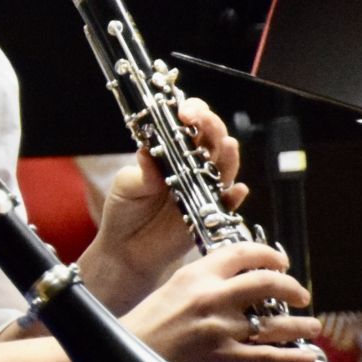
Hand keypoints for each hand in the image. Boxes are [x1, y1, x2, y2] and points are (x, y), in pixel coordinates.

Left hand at [81, 97, 244, 308]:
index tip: (184, 112)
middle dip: (211, 126)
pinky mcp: (210, 214)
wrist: (126, 250)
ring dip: (228, 155)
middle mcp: (192, 167)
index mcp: (171, 152)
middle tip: (200, 121)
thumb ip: (140, 173)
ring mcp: (203, 189)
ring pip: (225, 167)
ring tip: (227, 145)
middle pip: (213, 140)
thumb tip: (146, 153)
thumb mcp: (126, 186)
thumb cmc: (125, 211)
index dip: (193, 112)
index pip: (191, 124)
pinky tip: (236, 190)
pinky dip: (234, 197)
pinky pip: (228, 204)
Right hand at [119, 242, 320, 361]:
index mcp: (196, 274)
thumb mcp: (174, 286)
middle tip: (300, 293)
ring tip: (311, 325)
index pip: (243, 253)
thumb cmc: (148, 323)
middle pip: (267, 283)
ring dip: (300, 324)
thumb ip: (206, 279)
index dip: (269, 254)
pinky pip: (268, 356)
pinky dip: (293, 357)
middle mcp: (212, 298)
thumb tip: (240, 277)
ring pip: (275, 322)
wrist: (129, 357)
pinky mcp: (223, 358)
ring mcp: (220, 329)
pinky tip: (308, 356)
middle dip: (291, 287)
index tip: (280, 262)